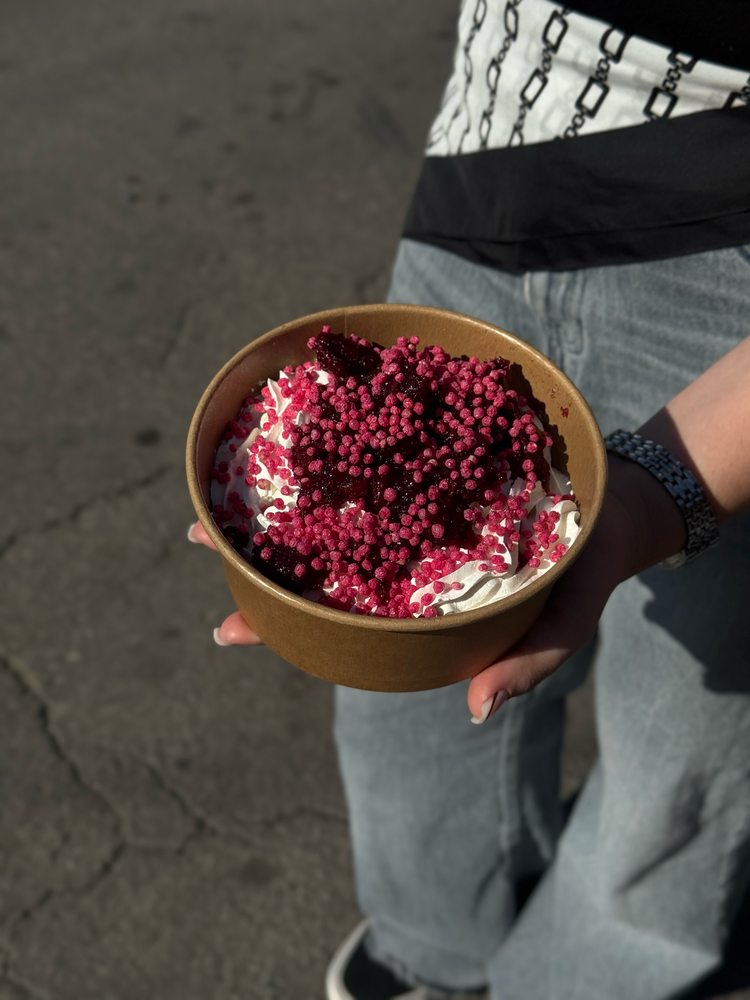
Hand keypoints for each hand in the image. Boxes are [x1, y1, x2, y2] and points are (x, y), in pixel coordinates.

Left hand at [189, 453, 685, 702]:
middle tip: (200, 539)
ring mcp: (410, 512)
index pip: (341, 623)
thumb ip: (527, 664)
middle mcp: (403, 559)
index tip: (228, 629)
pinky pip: (370, 458)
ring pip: (333, 508)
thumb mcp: (562, 621)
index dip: (284, 626)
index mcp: (419, 605)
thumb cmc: (582, 570)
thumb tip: (475, 712)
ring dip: (280, 497)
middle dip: (259, 556)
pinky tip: (295, 434)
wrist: (615, 503)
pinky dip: (332, 446)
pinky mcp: (427, 466)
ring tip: (223, 485)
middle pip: (320, 563)